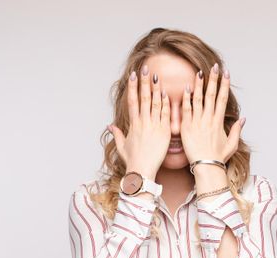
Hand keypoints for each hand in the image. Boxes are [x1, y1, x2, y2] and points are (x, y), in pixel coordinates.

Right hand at [108, 65, 170, 180]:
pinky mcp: (163, 133)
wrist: (142, 171)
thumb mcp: (122, 146)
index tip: (134, 76)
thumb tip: (110, 125)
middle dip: (144, 82)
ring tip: (157, 76)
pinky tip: (167, 93)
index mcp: (133, 125)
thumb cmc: (132, 161)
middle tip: (146, 68)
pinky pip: (165, 115)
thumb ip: (116, 134)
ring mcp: (153, 127)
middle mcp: (142, 123)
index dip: (133, 87)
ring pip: (154, 104)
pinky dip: (166, 104)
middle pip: (143, 98)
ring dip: (156, 89)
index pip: (132, 101)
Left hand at [180, 63, 245, 164]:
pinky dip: (187, 99)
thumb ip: (237, 130)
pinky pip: (186, 110)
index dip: (224, 85)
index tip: (226, 74)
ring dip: (200, 85)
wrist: (206, 167)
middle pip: (212, 95)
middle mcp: (209, 120)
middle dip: (214, 79)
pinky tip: (187, 88)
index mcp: (219, 122)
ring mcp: (198, 123)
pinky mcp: (187, 128)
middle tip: (215, 66)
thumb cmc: (218, 158)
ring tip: (200, 72)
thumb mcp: (232, 144)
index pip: (222, 99)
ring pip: (199, 100)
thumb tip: (243, 119)